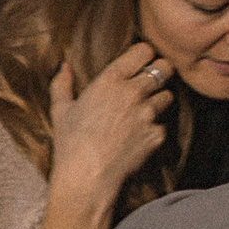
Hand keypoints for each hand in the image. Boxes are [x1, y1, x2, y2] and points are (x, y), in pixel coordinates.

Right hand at [35, 42, 172, 228]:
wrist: (87, 178)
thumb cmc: (70, 143)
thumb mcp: (60, 109)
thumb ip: (62, 83)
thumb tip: (64, 66)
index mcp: (110, 79)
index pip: (144, 50)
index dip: (144, 54)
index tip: (140, 61)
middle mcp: (133, 92)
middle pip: (163, 68)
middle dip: (159, 72)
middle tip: (151, 81)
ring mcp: (147, 114)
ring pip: (168, 95)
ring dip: (159, 99)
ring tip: (145, 110)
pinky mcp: (156, 135)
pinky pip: (162, 125)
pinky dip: (155, 129)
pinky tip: (140, 136)